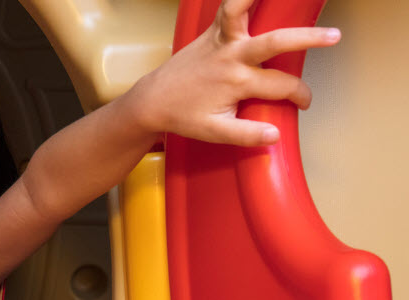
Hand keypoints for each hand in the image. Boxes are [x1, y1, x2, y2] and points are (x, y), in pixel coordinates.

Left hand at [126, 0, 339, 145]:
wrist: (152, 101)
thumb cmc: (183, 115)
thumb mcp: (216, 132)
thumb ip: (248, 134)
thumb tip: (276, 134)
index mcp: (236, 83)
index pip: (282, 86)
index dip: (300, 95)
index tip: (303, 103)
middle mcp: (230, 57)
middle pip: (275, 43)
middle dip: (307, 39)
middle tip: (334, 37)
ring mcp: (220, 41)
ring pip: (239, 11)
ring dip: (257, 0)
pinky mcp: (212, 32)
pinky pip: (227, 9)